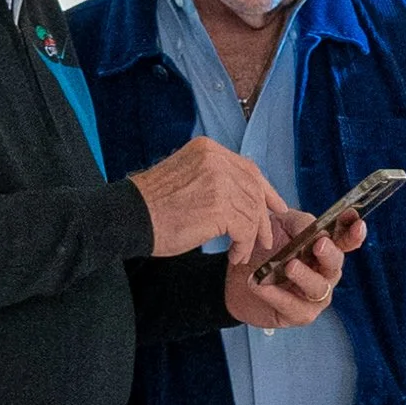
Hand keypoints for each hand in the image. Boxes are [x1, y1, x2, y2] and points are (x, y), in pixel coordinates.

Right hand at [130, 136, 286, 267]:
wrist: (128, 217)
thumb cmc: (152, 204)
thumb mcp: (186, 177)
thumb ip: (214, 178)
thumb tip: (243, 195)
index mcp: (208, 149)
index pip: (248, 168)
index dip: (266, 190)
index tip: (276, 207)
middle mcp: (216, 160)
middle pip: (254, 190)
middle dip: (262, 217)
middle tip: (265, 238)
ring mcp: (219, 182)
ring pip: (251, 212)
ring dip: (250, 236)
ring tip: (242, 251)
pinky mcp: (219, 207)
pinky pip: (244, 229)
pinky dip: (243, 245)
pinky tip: (234, 255)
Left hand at [224, 209, 359, 331]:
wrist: (236, 274)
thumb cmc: (264, 247)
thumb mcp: (280, 225)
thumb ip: (300, 224)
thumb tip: (318, 231)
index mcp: (324, 249)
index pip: (346, 241)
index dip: (354, 234)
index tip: (358, 224)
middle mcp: (324, 273)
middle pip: (335, 265)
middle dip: (329, 254)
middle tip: (319, 245)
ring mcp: (314, 295)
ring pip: (318, 287)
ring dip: (304, 276)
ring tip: (288, 266)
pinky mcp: (298, 314)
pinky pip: (292, 306)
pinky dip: (276, 295)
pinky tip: (260, 284)